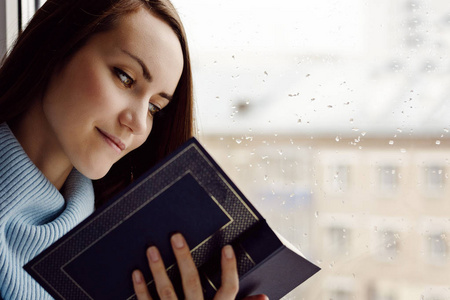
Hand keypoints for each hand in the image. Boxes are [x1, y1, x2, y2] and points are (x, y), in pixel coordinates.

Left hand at [132, 233, 267, 299]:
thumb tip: (263, 298)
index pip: (229, 289)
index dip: (229, 268)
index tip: (227, 248)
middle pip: (192, 283)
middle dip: (184, 258)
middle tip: (176, 237)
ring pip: (166, 292)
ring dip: (158, 270)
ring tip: (152, 249)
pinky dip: (141, 290)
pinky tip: (136, 274)